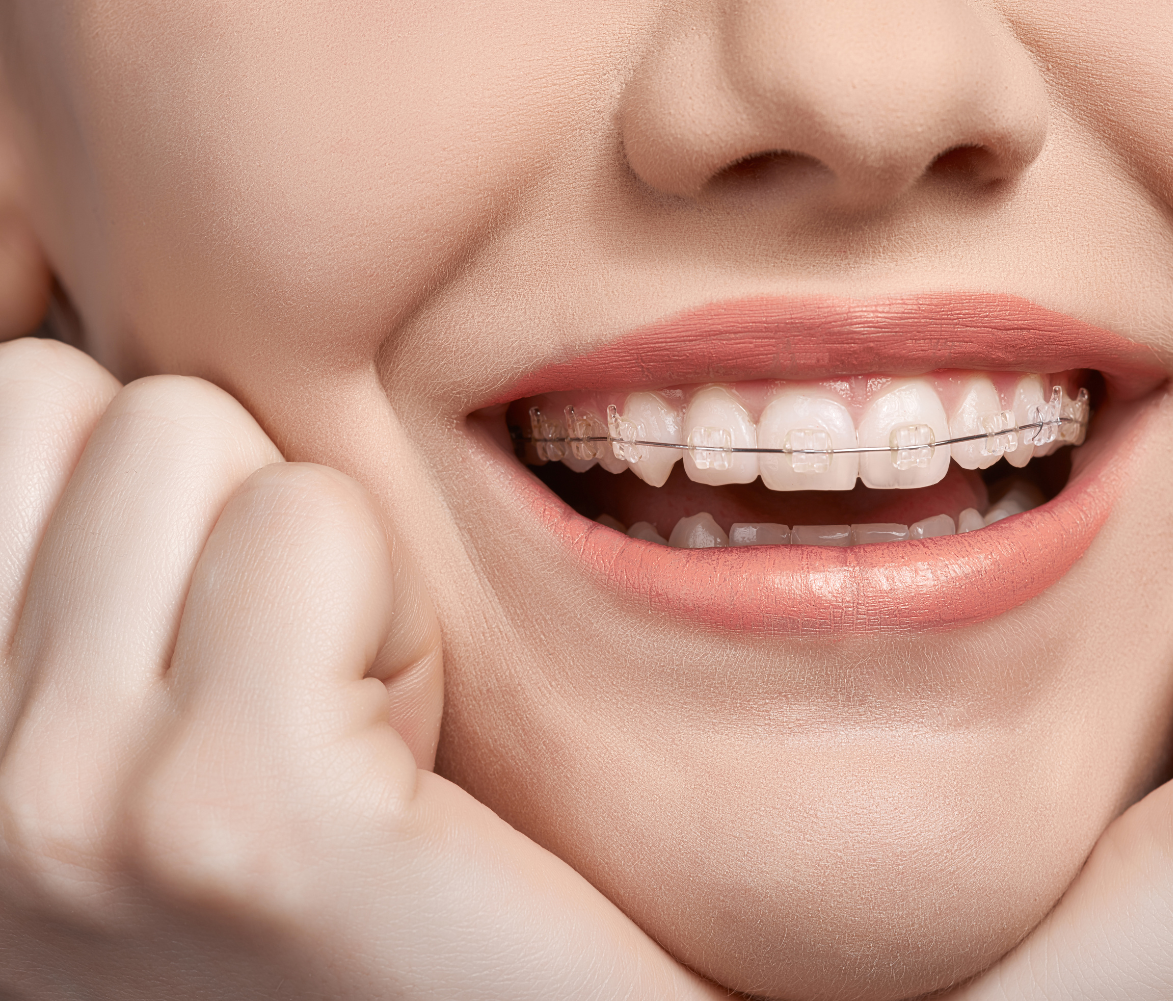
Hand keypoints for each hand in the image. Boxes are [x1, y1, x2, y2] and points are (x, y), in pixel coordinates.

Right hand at [0, 338, 724, 999]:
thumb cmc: (362, 881)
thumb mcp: (164, 711)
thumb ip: (98, 563)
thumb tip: (76, 321)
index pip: (19, 403)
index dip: (176, 492)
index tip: (239, 652)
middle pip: (119, 404)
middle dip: (253, 517)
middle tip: (316, 696)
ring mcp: (57, 808)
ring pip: (205, 435)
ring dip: (329, 569)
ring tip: (359, 739)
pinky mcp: (234, 812)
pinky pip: (314, 525)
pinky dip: (401, 625)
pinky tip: (409, 780)